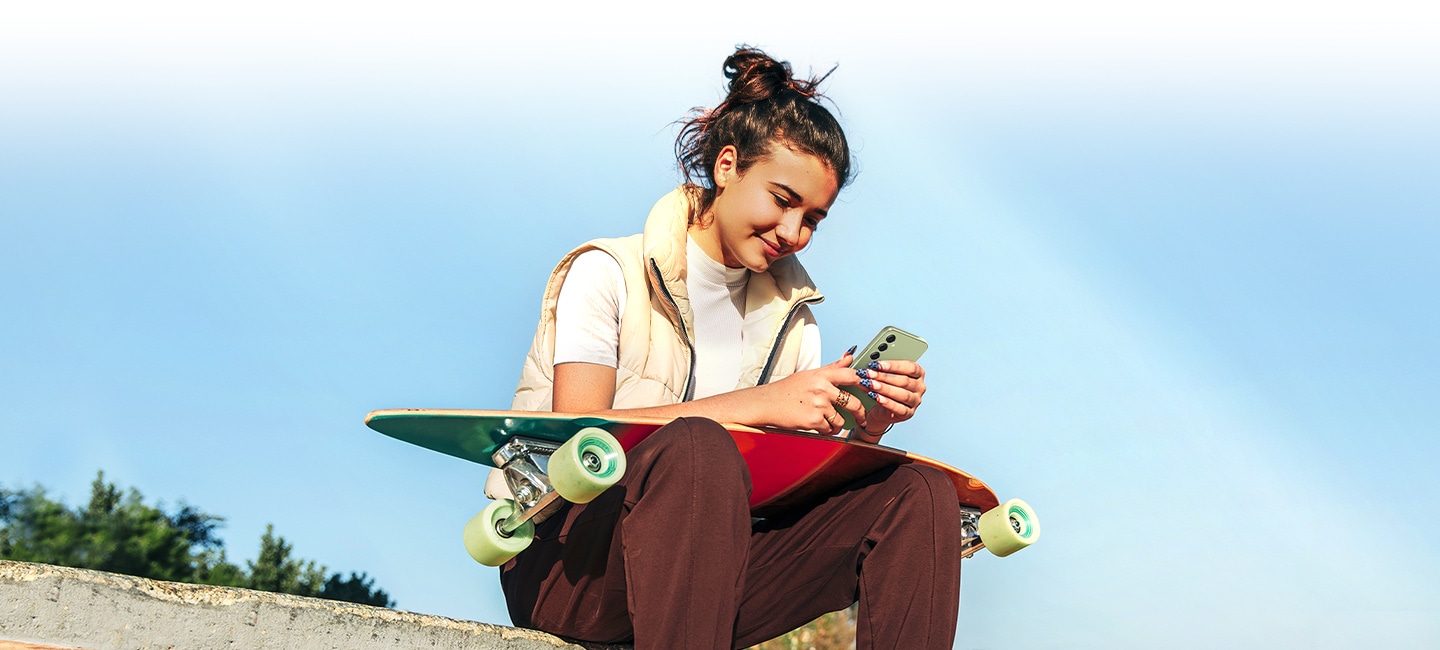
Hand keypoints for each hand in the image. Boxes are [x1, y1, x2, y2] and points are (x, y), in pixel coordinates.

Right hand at [752, 350, 866, 434]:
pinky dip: (827, 430)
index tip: (872, 389)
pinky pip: (830, 429)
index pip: (852, 376)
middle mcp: (822, 388)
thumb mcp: (810, 374)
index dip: (865, 383)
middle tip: (860, 417)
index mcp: (822, 375)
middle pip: (853, 402)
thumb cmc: (787, 389)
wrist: (767, 403)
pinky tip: (819, 425)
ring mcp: (818, 405)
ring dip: (839, 424)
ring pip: (841, 419)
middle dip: (860, 413)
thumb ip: (832, 368)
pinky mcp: (813, 420)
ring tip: (831, 422)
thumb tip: (850, 356)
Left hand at [854, 359, 925, 436]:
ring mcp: (915, 401)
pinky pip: (899, 408)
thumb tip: (855, 356)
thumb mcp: (880, 373)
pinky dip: (886, 402)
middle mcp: (919, 387)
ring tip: (869, 384)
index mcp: (918, 373)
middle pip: (904, 380)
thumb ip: (874, 365)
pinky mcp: (908, 414)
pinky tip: (875, 397)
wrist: (879, 409)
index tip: (876, 364)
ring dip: (884, 388)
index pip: (910, 367)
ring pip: (902, 394)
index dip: (893, 365)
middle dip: (884, 376)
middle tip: (868, 373)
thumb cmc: (882, 387)